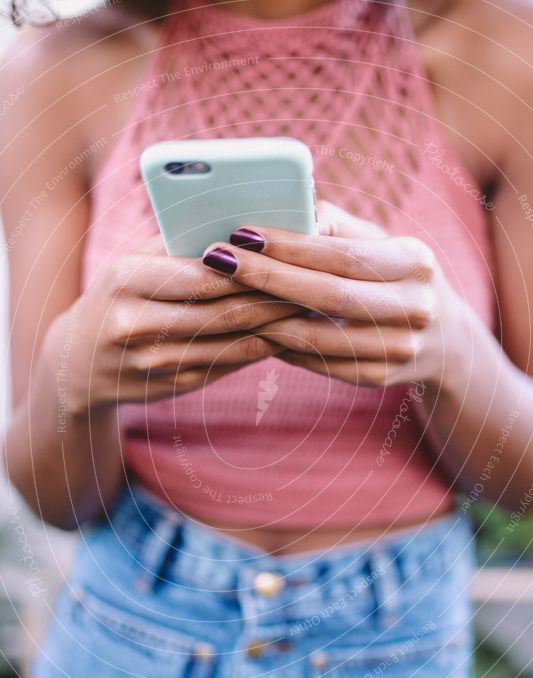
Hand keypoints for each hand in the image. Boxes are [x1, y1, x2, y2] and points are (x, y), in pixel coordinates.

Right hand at [47, 235, 301, 415]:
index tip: (289, 256)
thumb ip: (179, 247)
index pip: (202, 275)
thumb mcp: (131, 264)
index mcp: (125, 280)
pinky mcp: (173, 385)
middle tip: (312, 284)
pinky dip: (259, 348)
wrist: (78, 364)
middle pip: (223, 311)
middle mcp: (136, 325)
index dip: (250, 269)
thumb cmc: (116, 297)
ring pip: (231, 342)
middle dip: (273, 298)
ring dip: (275, 326)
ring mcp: (154, 362)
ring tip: (307, 307)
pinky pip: (227, 363)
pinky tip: (283, 333)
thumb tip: (246, 233)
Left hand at [201, 201, 466, 389]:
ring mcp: (400, 348)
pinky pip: (319, 362)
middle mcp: (415, 307)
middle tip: (219, 261)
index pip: (343, 253)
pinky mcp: (380, 378)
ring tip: (225, 296)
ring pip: (319, 336)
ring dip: (265, 317)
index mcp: (415, 262)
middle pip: (329, 295)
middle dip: (268, 278)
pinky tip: (251, 328)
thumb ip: (337, 227)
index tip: (242, 233)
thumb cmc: (394, 276)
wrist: (442, 340)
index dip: (290, 246)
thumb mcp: (381, 243)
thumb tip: (289, 206)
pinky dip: (282, 345)